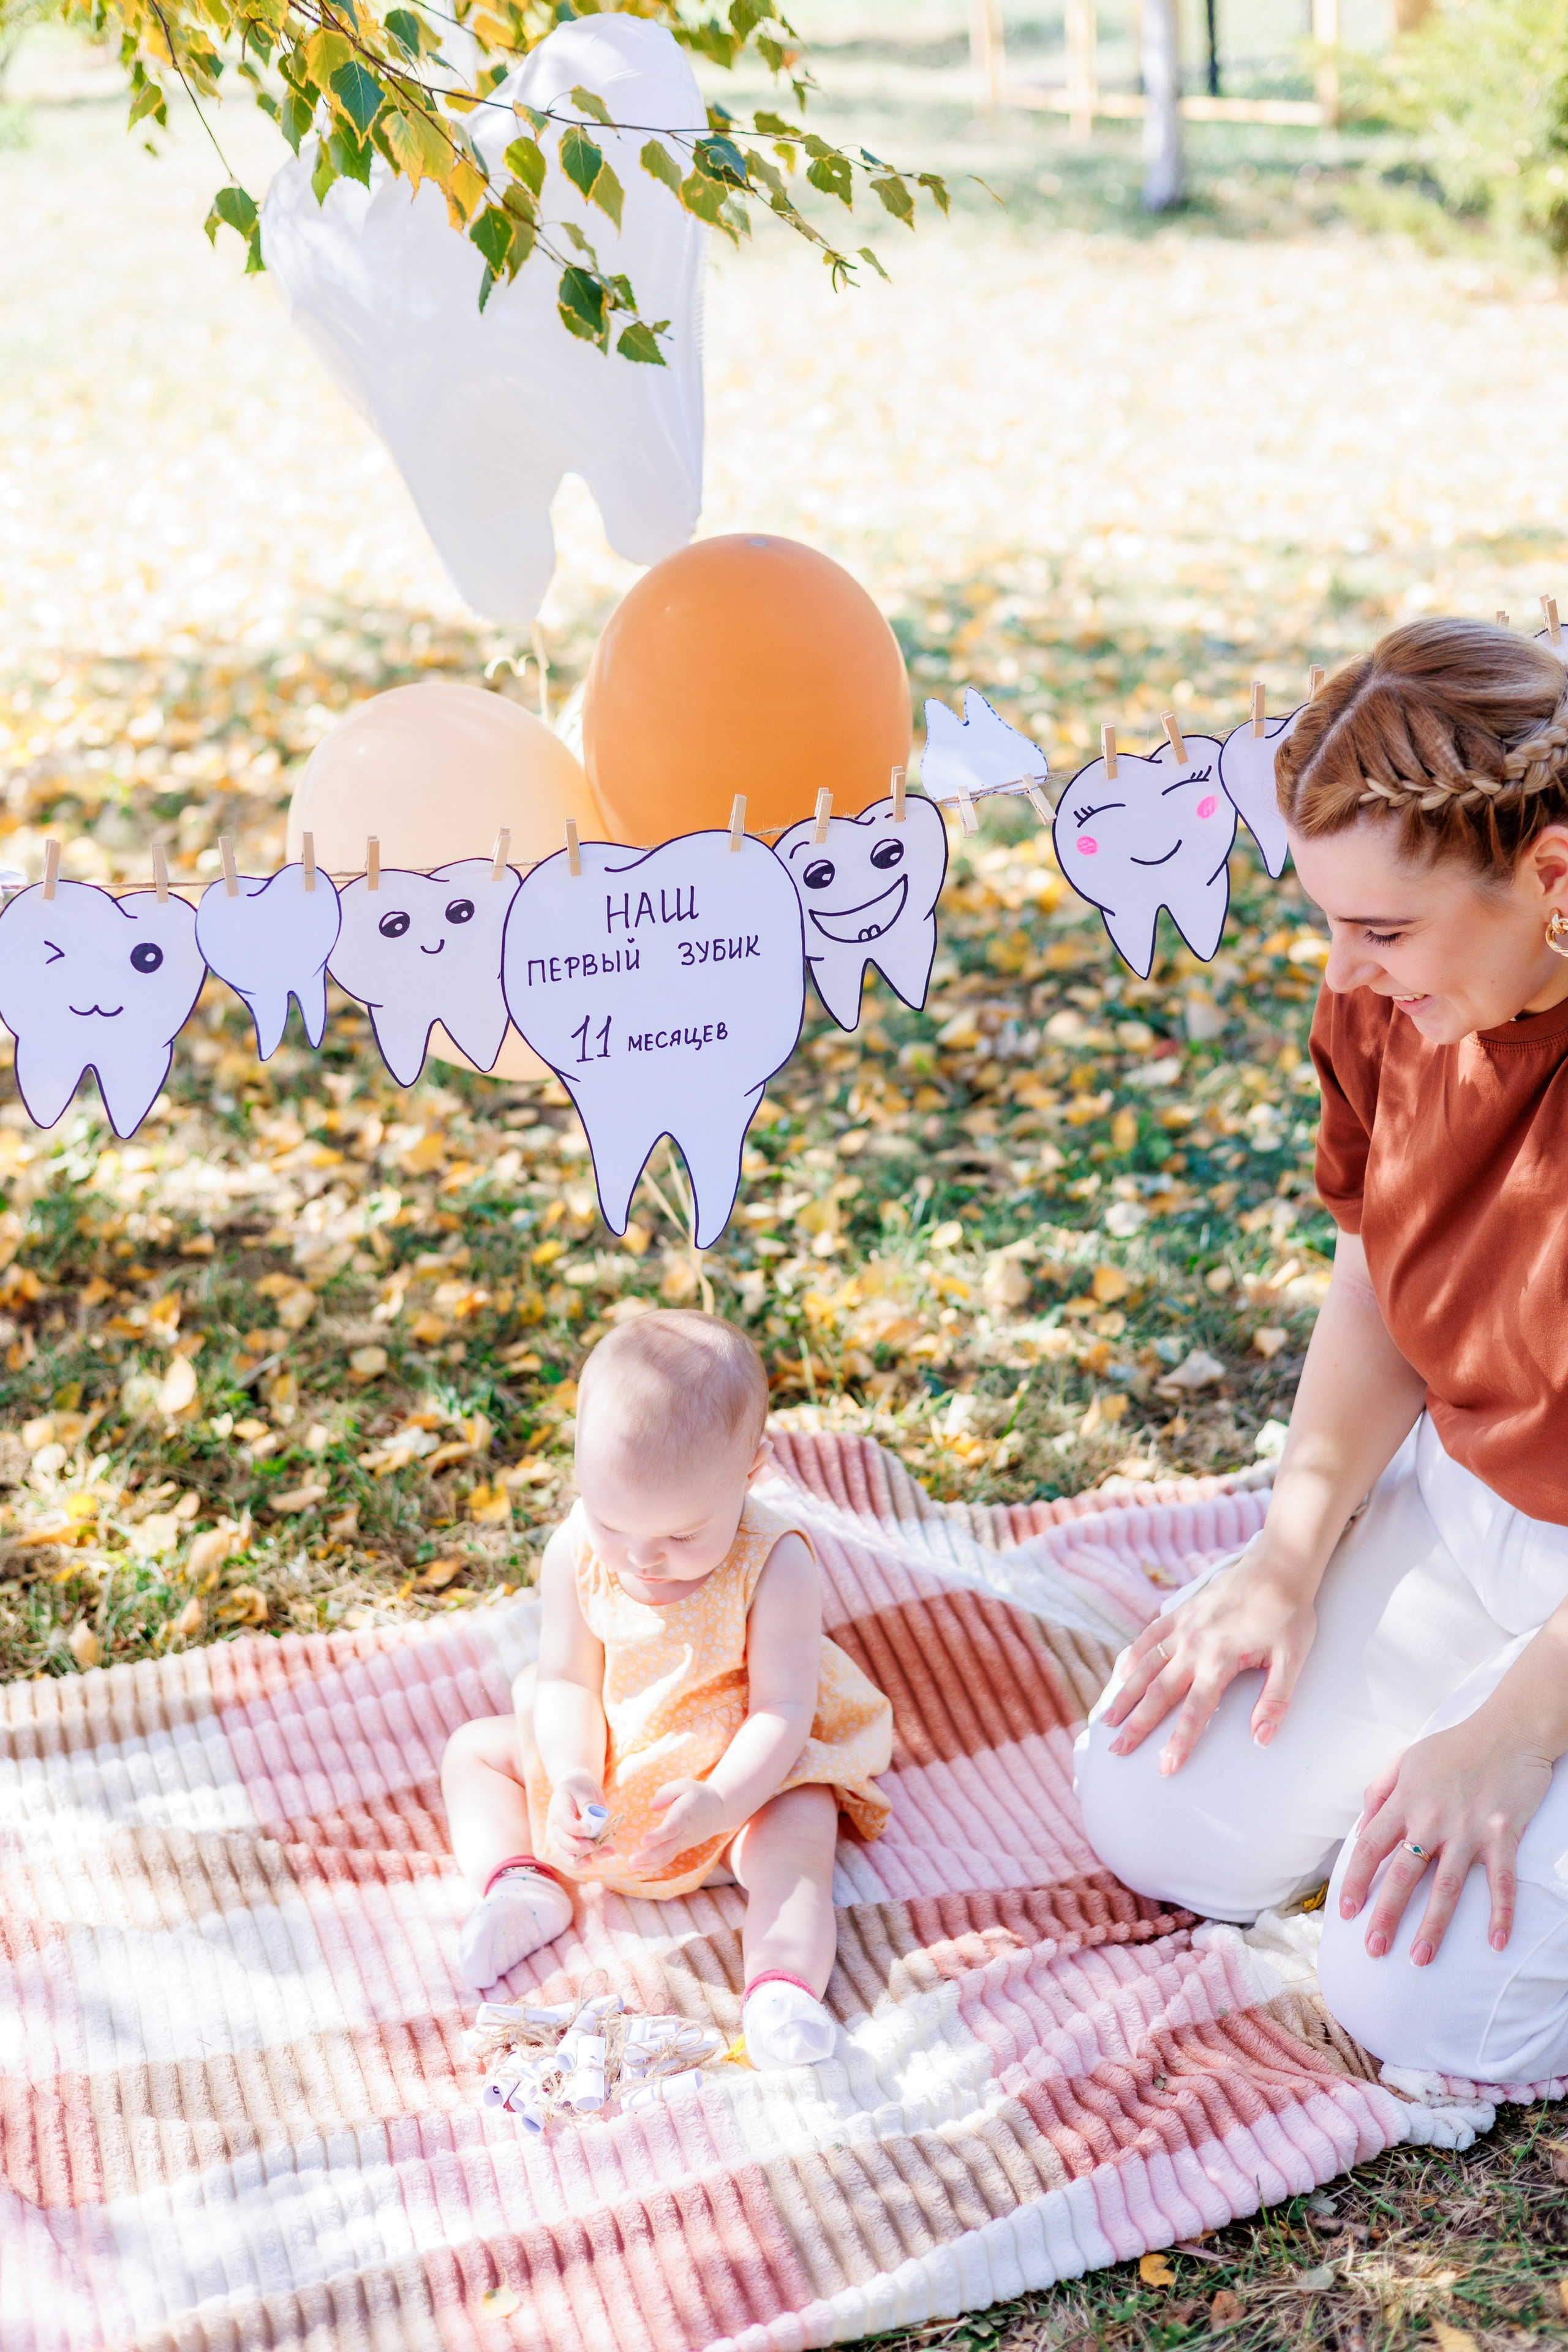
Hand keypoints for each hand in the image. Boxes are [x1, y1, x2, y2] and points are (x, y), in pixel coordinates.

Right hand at [545, 1773, 610, 1867]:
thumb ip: (587, 1804)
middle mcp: (559, 1827)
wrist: (577, 1788)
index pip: (564, 1823)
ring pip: (570, 1854)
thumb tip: (593, 1819)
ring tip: (605, 1853)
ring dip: (587, 1857)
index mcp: (558, 1811)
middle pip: (563, 1843)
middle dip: (577, 1848)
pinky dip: (597, 1854)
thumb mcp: (584, 1791)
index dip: (576, 1829)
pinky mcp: (578, 1841)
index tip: (588, 1829)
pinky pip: (583, 1853)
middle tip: (592, 1847)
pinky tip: (609, 1850)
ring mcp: (567, 1836)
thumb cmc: (579, 1787)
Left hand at [627, 1778, 732, 1875]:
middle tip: (631, 1861)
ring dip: (649, 1864)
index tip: (643, 1840)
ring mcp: (683, 1842)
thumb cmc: (698, 1795)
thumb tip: (652, 1807)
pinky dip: (654, 1864)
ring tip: (631, 1865)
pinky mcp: (681, 1847)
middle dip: (648, 1856)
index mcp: (685, 1815)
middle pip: (667, 1848)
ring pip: (667, 1857)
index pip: (671, 1828)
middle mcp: (685, 1832)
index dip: (658, 1836)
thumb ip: (666, 1792)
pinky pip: (668, 1858)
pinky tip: (640, 1866)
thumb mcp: (684, 1785)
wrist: (719, 1811)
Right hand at [1101, 1538, 1319, 1772]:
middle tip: (1117, 1751)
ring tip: (1107, 1719)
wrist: (1279, 1565)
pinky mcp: (1180, 1611)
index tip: (1164, 1767)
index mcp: (1220, 1659)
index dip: (1179, 1741)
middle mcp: (1193, 1644)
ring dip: (1124, 1694)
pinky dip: (1132, 1656)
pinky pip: (1148, 1636)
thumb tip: (1261, 1740)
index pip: (1194, 1711)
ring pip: (1145, 1666)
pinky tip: (1121, 1673)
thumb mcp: (1292, 1659)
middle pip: (1158, 1693)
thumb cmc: (1289, 1614)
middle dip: (1137, 1725)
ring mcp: (1183, 1626)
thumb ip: (1274, 1701)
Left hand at [1337, 1715, 1554, 1963]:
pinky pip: (1501, 1881)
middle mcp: (1432, 1818)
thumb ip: (1380, 1791)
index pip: (1370, 1846)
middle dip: (1385, 1914)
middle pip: (1402, 1873)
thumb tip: (1361, 1825)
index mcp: (1405, 1800)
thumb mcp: (1406, 1759)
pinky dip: (1500, 1913)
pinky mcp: (1503, 1834)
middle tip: (1374, 1949)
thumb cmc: (1454, 1745)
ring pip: (1446, 1885)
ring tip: (1420, 1957)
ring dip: (1433, 1925)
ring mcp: (1468, 1828)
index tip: (1345, 1910)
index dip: (1354, 1880)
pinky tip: (1496, 1943)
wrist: (1508, 1730)